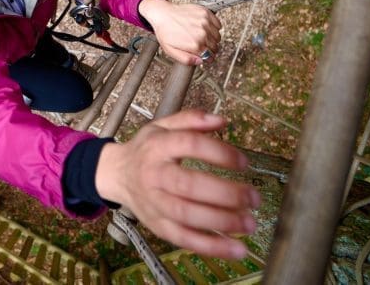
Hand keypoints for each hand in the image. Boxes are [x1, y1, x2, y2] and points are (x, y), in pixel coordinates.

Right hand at [94, 111, 259, 258]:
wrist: (116, 174)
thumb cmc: (146, 150)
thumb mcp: (162, 126)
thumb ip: (191, 119)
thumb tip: (222, 120)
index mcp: (157, 146)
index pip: (189, 145)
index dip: (219, 153)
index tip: (243, 162)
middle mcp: (153, 175)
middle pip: (188, 185)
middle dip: (225, 193)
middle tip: (253, 198)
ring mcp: (154, 203)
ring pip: (186, 215)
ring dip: (222, 221)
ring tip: (249, 223)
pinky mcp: (157, 226)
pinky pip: (183, 239)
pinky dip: (211, 247)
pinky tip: (236, 249)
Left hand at [139, 0, 220, 65]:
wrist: (162, 14)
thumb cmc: (165, 31)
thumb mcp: (171, 51)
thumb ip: (186, 59)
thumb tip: (199, 61)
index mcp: (195, 45)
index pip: (210, 57)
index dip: (207, 57)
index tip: (204, 55)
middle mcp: (202, 34)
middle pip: (215, 47)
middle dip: (209, 48)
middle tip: (201, 45)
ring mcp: (205, 22)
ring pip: (218, 36)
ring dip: (212, 38)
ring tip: (201, 35)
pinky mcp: (206, 13)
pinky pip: (218, 24)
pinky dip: (214, 27)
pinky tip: (205, 27)